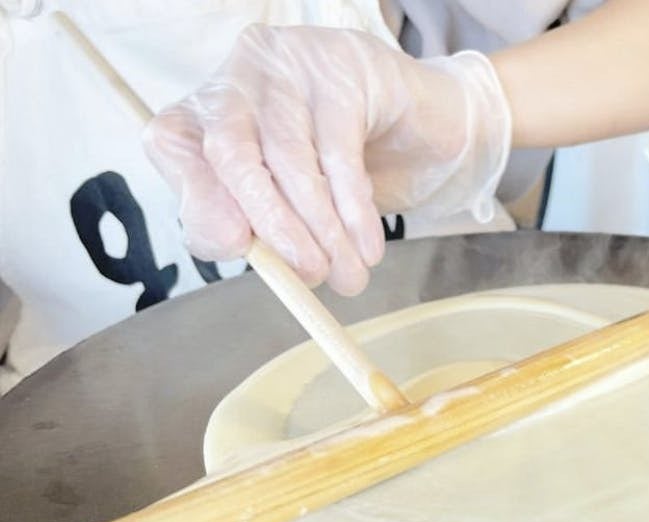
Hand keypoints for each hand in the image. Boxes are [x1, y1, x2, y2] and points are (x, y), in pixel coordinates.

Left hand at [143, 24, 510, 294]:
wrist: (420, 126)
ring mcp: (290, 66)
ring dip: (322, 227)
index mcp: (207, 109)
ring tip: (349, 273)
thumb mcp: (288, 203)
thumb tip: (244, 247)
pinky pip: (341, 148)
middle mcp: (238, 78)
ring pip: (290, 155)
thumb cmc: (343, 171)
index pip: (174, 147)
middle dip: (270, 222)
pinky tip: (368, 243)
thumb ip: (252, 225)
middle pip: (231, 151)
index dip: (199, 199)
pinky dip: (355, 208)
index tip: (238, 248)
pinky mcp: (342, 66)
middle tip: (307, 273)